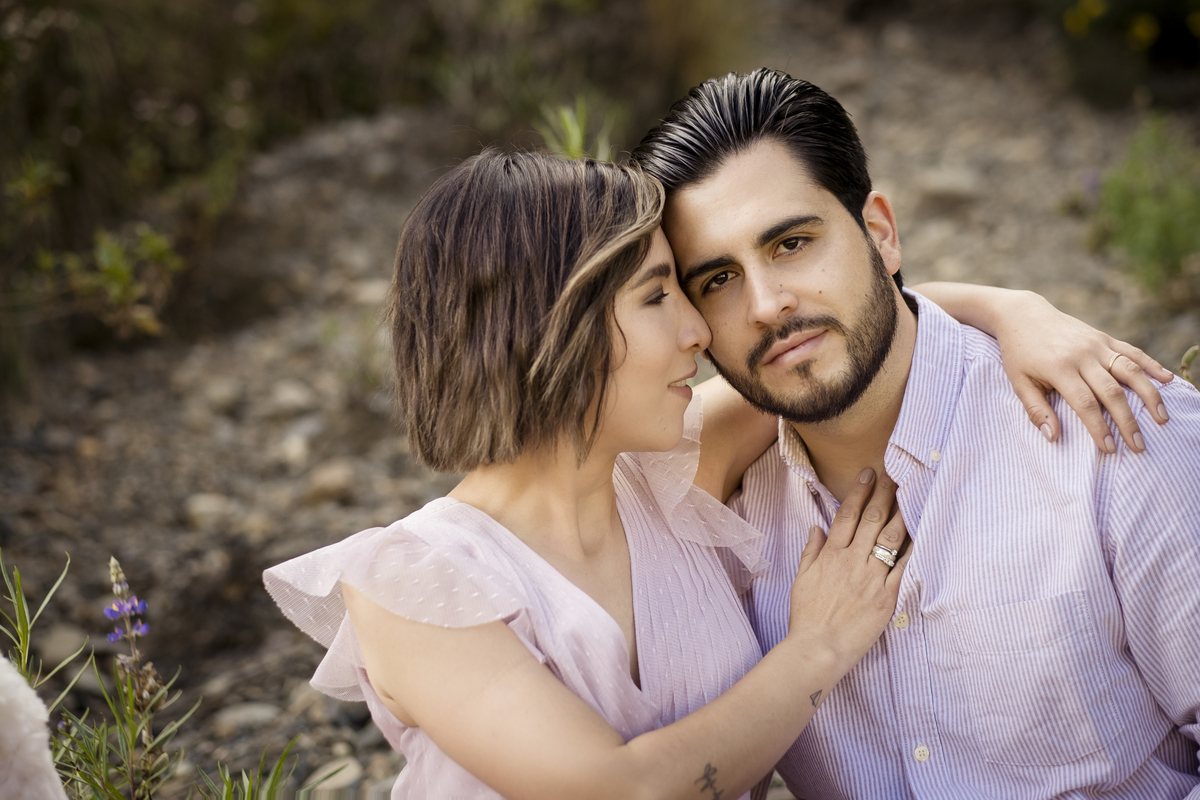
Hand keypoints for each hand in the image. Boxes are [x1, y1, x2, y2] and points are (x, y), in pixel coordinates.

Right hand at [786, 468, 907, 668]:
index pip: (847, 515)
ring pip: (890, 538)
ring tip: (910, 495)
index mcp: (830, 555)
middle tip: (895, 475)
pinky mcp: (886, 597)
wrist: (818, 648)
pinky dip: (913, 549)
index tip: (869, 474)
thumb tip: (817, 527)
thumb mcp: (801, 579)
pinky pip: (904, 568)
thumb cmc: (806, 617)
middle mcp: (851, 561)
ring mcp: (871, 578)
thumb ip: (811, 551)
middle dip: (884, 494)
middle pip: (872, 520)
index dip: (859, 492)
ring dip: (901, 514)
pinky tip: (922, 533)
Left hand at [995, 291, 1172, 453]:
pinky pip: (1132, 352)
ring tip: (1161, 418)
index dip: (1099, 428)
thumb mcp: (1019, 382)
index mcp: (1059, 368)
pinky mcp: (1103, 338)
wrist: (1023, 316)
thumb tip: (1053, 437)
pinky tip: (1167, 381)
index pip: (1085, 404)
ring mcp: (1096, 345)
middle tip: (1139, 446)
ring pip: (1130, 370)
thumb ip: (1036, 410)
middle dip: (1127, 421)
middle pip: (1112, 392)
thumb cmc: (1018, 354)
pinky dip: (1151, 365)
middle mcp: (1082, 355)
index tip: (1109, 448)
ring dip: (1149, 395)